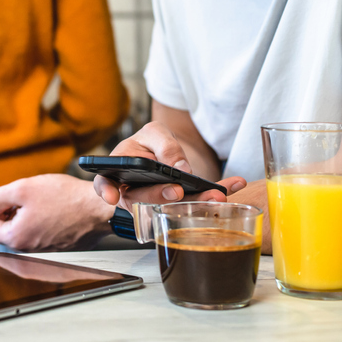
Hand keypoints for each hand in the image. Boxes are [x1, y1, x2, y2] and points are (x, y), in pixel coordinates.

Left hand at [0, 174, 113, 251]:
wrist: (99, 208)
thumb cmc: (63, 198)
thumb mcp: (22, 188)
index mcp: (15, 239)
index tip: (10, 198)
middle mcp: (28, 251)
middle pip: (6, 230)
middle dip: (12, 211)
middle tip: (28, 197)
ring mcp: (45, 251)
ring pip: (24, 230)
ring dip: (28, 215)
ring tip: (44, 201)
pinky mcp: (59, 247)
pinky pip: (41, 234)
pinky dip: (43, 221)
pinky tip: (56, 209)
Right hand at [93, 122, 246, 213]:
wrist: (161, 154)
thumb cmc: (148, 144)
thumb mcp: (153, 134)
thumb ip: (164, 145)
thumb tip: (180, 167)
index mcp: (119, 174)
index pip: (106, 185)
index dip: (107, 192)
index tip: (112, 197)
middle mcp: (134, 193)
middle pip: (142, 200)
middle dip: (162, 197)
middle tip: (178, 192)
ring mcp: (157, 204)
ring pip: (171, 208)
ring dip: (196, 203)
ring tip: (216, 195)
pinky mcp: (179, 206)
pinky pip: (196, 204)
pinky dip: (216, 195)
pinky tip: (236, 184)